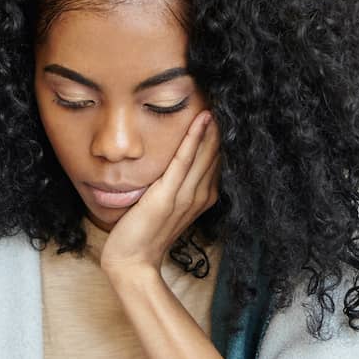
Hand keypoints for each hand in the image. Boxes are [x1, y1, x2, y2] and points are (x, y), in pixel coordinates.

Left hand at [100, 111, 219, 276]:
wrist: (132, 262)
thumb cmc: (144, 235)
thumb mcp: (166, 207)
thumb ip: (175, 187)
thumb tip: (176, 164)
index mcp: (202, 198)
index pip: (216, 160)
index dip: (219, 136)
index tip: (222, 110)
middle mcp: (199, 196)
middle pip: (215, 153)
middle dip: (220, 127)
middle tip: (225, 96)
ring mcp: (185, 196)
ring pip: (204, 153)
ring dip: (211, 127)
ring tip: (218, 100)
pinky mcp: (167, 195)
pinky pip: (184, 161)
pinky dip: (193, 139)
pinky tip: (201, 119)